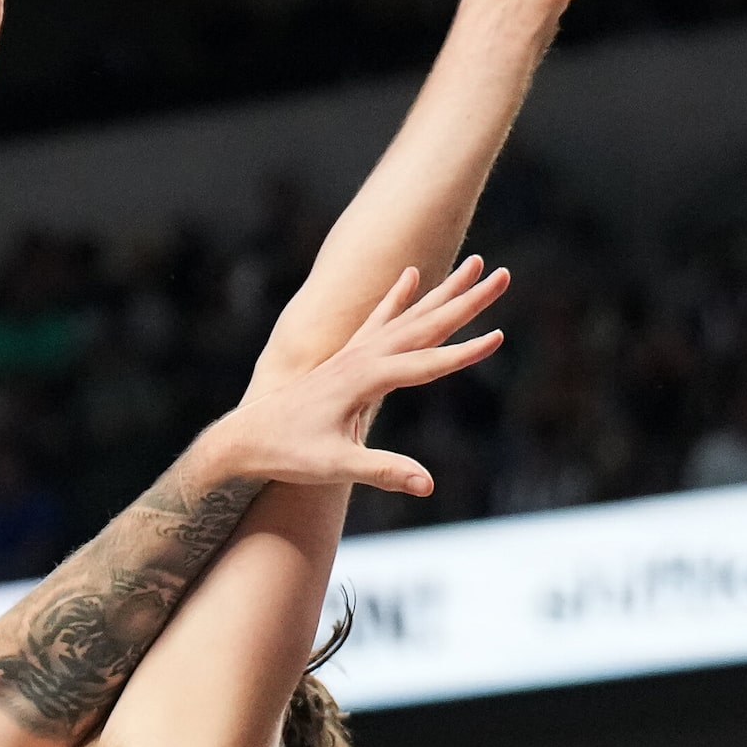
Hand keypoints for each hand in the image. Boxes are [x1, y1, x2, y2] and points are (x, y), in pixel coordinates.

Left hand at [216, 258, 509, 496]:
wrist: (243, 439)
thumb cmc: (288, 454)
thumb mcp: (337, 467)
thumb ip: (384, 472)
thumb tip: (428, 484)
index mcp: (365, 379)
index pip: (427, 364)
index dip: (465, 353)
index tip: (500, 336)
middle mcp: (362, 357)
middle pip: (426, 323)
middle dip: (467, 300)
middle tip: (504, 274)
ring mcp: (354, 354)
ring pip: (410, 314)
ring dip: (444, 290)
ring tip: (476, 262)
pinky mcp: (346, 358)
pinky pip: (379, 319)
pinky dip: (397, 297)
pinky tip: (410, 274)